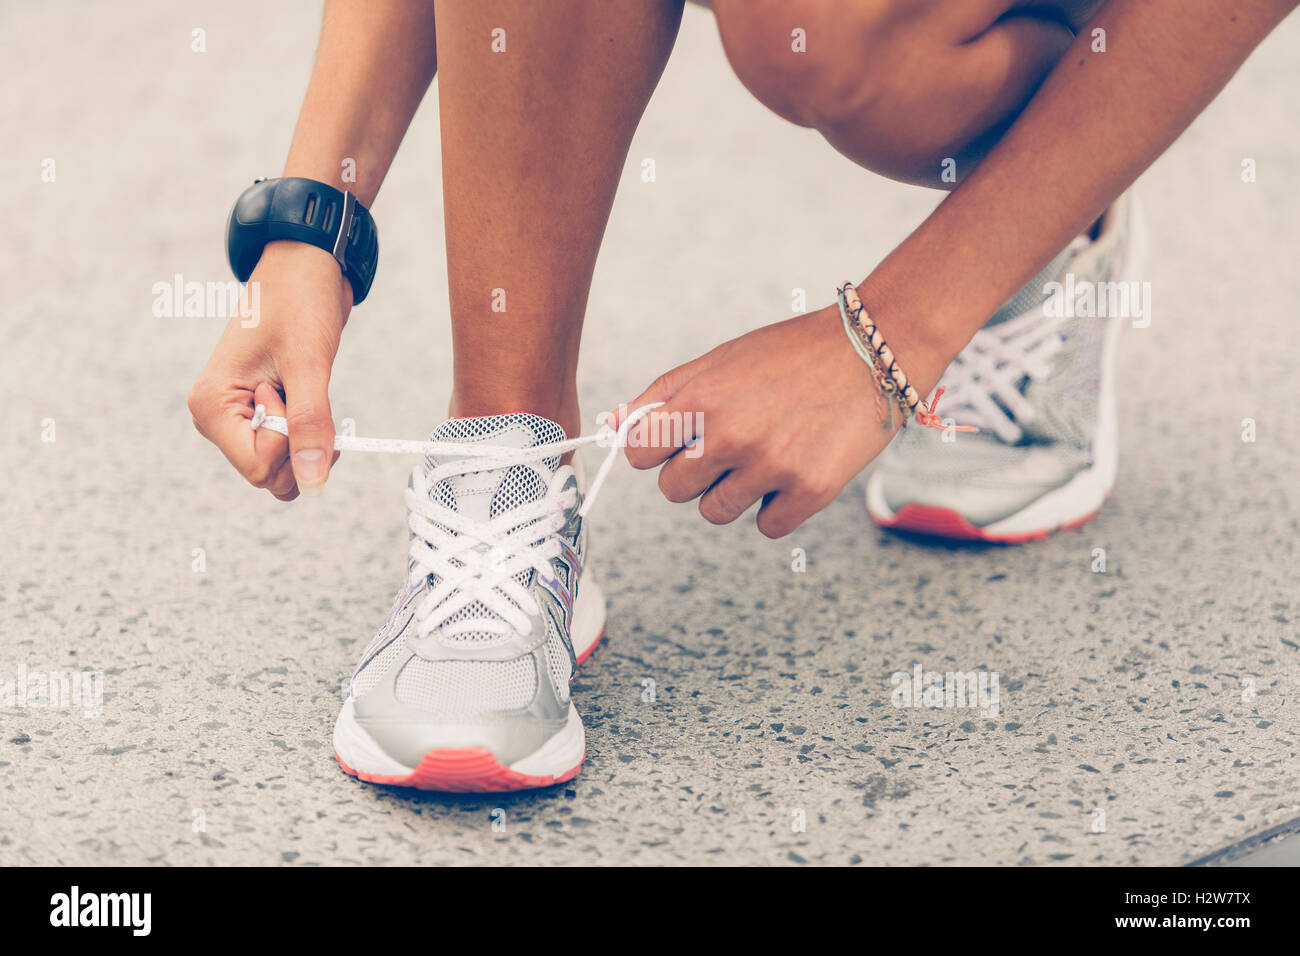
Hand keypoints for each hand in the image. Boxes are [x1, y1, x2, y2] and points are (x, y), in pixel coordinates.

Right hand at [188, 241, 350, 499]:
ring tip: (304, 388)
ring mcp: (238, 416)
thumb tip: (313, 482)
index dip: (289, 443)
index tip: (289, 394)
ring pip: (281, 466)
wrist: (305, 265)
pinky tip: (307, 393)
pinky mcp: (260, 413)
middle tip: (302, 390)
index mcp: (212, 406)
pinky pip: (289, 448)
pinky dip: (309, 432)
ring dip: (307, 438)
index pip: (256, 468)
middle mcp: (218, 417)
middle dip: (299, 444)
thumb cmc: (299, 301)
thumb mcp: (308, 364)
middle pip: (268, 474)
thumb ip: (310, 425)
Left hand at [620, 300, 947, 537]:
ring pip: (715, 512)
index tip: (678, 442)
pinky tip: (794, 469)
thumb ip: (663, 395)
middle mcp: (729, 436)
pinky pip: (766, 526)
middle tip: (731, 444)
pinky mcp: (809, 492)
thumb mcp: (720, 361)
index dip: (655, 449)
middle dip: (694, 472)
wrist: (873, 349)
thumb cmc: (791, 353)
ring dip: (734, 491)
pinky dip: (777, 507)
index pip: (638, 453)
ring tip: (767, 452)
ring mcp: (770, 467)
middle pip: (673, 489)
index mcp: (700, 400)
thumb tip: (614, 426)